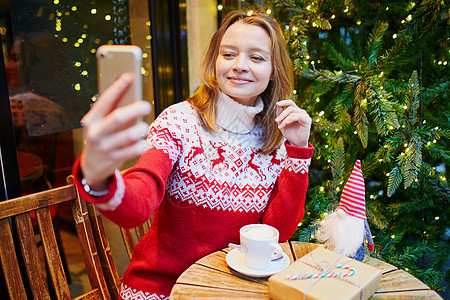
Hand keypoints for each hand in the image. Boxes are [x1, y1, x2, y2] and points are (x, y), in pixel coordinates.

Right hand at [80, 73, 151, 189]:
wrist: (92, 166)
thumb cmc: (102, 136)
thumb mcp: (101, 124)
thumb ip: (113, 111)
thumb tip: (133, 94)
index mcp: (91, 120)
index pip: (105, 100)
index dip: (117, 88)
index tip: (129, 76)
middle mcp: (96, 133)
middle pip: (117, 118)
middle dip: (134, 109)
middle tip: (146, 105)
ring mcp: (105, 147)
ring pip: (128, 136)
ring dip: (140, 129)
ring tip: (143, 126)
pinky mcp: (114, 159)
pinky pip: (134, 150)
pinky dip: (142, 144)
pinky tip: (144, 142)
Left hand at [275, 99, 310, 147]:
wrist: (295, 143)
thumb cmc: (289, 133)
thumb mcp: (281, 122)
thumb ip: (280, 114)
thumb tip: (277, 104)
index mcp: (295, 111)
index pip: (290, 103)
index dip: (284, 102)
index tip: (277, 104)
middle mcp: (301, 112)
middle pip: (290, 107)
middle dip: (282, 114)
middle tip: (276, 121)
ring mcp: (304, 115)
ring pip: (293, 111)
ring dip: (284, 118)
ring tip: (280, 126)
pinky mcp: (307, 120)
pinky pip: (298, 116)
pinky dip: (290, 119)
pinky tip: (285, 124)